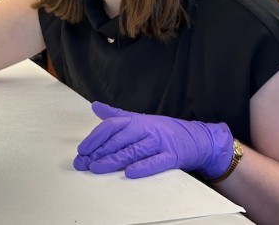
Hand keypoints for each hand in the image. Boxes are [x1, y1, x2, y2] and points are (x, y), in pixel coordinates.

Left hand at [73, 101, 233, 179]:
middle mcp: (147, 129)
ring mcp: (159, 142)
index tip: (82, 150)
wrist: (195, 138)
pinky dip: (144, 167)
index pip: (112, 126)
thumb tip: (95, 106)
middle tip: (84, 163)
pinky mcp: (172, 156)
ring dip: (114, 159)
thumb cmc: (163, 130)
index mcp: (137, 121)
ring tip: (97, 168)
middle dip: (99, 152)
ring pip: (134, 150)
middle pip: (120, 139)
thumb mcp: (139, 119)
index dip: (96, 138)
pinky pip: (157, 162)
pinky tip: (130, 172)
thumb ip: (116, 115)